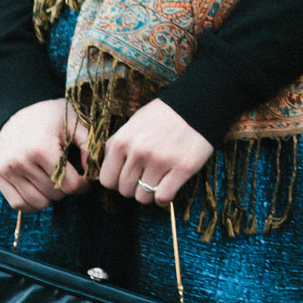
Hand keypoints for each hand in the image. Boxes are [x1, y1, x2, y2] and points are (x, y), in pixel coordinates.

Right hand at [0, 98, 86, 211]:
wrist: (19, 106)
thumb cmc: (51, 115)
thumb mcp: (74, 123)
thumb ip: (88, 146)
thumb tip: (94, 171)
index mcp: (42, 148)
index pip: (69, 184)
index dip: (83, 185)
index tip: (85, 179)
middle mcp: (21, 161)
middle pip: (54, 194)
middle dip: (67, 189)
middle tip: (70, 177)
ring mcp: (7, 170)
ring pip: (36, 203)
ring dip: (51, 197)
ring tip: (55, 183)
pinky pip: (17, 203)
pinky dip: (31, 204)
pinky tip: (40, 191)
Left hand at [97, 99, 213, 204]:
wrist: (198, 104)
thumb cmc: (164, 114)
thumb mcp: (134, 122)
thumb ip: (117, 144)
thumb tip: (105, 168)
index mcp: (123, 141)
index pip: (107, 180)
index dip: (116, 181)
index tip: (127, 176)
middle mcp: (139, 152)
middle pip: (125, 190)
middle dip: (134, 187)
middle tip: (146, 177)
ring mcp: (161, 161)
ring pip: (143, 197)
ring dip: (149, 193)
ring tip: (158, 181)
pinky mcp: (182, 168)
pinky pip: (163, 197)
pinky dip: (164, 198)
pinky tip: (168, 187)